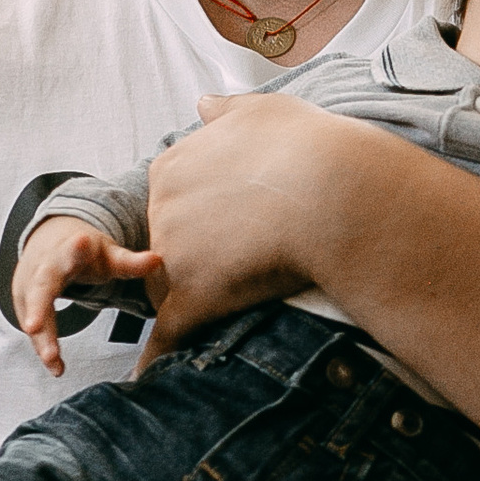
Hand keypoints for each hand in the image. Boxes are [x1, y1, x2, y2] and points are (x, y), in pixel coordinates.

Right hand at [13, 216, 164, 374]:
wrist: (49, 242)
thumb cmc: (83, 252)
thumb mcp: (107, 254)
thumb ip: (131, 262)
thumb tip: (158, 260)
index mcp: (68, 251)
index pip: (71, 248)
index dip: (75, 247)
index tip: (80, 242)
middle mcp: (43, 269)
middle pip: (40, 290)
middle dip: (38, 310)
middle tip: (35, 327)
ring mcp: (29, 288)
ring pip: (32, 315)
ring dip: (40, 340)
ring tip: (53, 361)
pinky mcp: (25, 305)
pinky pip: (34, 329)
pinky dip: (43, 348)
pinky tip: (56, 368)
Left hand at [142, 91, 367, 357]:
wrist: (333, 191)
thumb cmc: (306, 147)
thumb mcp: (262, 110)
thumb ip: (226, 111)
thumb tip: (203, 102)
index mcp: (174, 165)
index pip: (175, 202)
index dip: (208, 218)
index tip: (242, 224)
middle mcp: (161, 208)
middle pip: (170, 246)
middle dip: (204, 257)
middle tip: (256, 257)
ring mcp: (172, 255)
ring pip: (174, 287)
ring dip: (201, 298)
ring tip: (247, 295)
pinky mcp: (192, 298)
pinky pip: (166, 334)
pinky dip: (157, 356)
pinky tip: (146, 377)